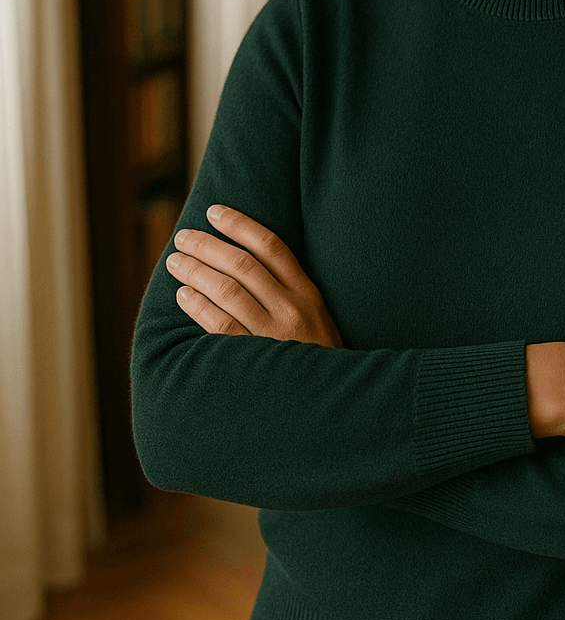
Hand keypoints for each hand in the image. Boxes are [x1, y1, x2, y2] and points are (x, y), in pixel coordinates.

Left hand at [165, 205, 343, 347]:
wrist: (332, 407)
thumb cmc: (316, 362)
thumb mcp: (317, 321)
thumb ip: (290, 295)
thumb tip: (244, 267)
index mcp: (308, 294)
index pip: (272, 247)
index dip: (240, 225)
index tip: (214, 212)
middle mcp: (292, 309)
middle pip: (243, 264)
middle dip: (208, 245)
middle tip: (183, 236)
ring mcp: (274, 335)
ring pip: (228, 290)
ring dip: (196, 271)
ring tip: (176, 262)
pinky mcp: (256, 359)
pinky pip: (221, 326)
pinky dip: (199, 306)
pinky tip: (183, 296)